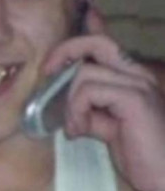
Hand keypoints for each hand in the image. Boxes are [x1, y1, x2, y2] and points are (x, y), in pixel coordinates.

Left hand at [43, 34, 164, 190]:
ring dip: (70, 102)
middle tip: (47, 72)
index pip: (106, 43)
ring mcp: (138, 84)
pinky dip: (76, 110)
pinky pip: (89, 92)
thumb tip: (66, 103)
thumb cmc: (141, 157)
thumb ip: (90, 109)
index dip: (86, 33)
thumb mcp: (108, 128)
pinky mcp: (134, 99)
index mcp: (133, 77)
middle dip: (65, 51)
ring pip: (85, 73)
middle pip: (96, 43)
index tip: (62, 45)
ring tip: (75, 127)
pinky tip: (79, 131)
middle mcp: (138, 74)